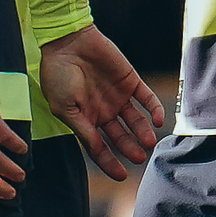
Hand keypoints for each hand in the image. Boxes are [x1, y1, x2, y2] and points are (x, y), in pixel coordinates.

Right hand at [37, 25, 166, 176]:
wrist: (68, 41)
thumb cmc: (58, 74)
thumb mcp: (64, 107)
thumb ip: (82, 129)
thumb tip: (95, 149)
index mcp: (85, 120)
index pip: (99, 148)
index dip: (110, 163)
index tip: (122, 176)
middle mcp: (103, 112)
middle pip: (121, 137)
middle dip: (130, 149)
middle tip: (139, 157)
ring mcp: (118, 97)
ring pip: (135, 121)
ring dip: (142, 132)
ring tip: (148, 142)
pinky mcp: (130, 81)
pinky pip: (147, 98)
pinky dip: (154, 109)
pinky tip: (157, 120)